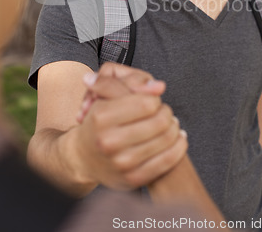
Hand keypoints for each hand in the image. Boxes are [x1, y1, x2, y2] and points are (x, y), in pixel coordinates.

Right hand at [74, 63, 187, 189]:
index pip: (147, 103)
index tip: (151, 100)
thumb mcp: (104, 96)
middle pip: (160, 121)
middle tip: (162, 112)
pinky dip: (178, 146)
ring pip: (167, 139)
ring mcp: (122, 163)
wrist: (83, 157)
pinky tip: (176, 138)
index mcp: (101, 117)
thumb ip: (129, 83)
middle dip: (166, 113)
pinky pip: (168, 160)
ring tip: (169, 124)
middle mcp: (109, 141)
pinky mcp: (133, 179)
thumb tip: (159, 86)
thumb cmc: (97, 123)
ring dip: (174, 128)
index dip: (154, 98)